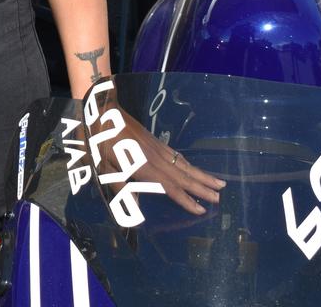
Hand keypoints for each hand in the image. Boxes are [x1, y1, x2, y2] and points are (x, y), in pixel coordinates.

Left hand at [80, 80, 225, 220]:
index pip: (170, 188)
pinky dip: (189, 163)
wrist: (102, 110)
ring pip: (183, 164)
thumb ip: (119, 187)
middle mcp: (155, 158)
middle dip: (202, 188)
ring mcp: (157, 147)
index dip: (186, 200)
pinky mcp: (154, 140)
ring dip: (201, 175)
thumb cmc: (98, 140)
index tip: (202, 210)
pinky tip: (193, 168)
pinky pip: (177, 155)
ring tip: (219, 183)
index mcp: (144, 167)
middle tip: (221, 197)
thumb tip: (134, 208)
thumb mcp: (103, 166)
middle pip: (183, 176)